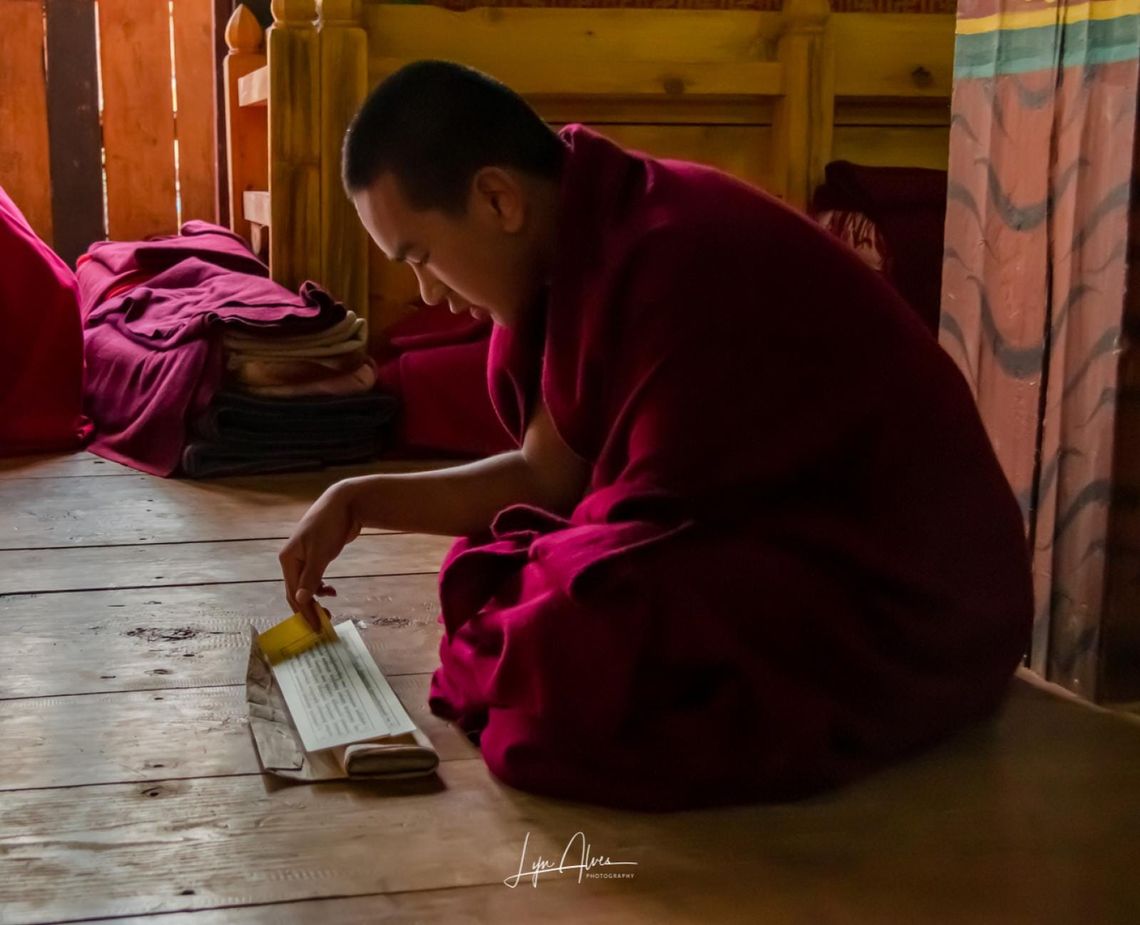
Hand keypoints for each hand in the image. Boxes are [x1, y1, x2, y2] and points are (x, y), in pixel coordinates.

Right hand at [279, 480, 362, 629]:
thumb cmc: (330, 525)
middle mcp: (292, 559)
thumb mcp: (321, 553)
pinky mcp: (315, 555)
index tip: (316, 627)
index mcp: (288, 559)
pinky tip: (332, 591)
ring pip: (305, 585)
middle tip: (324, 623)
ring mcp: (303, 557)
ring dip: (316, 598)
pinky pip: (313, 578)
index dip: (304, 611)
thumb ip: (311, 578)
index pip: (293, 592)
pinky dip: (321, 586)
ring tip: (330, 609)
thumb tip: (300, 600)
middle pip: (296, 591)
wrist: (345, 503)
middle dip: (309, 608)